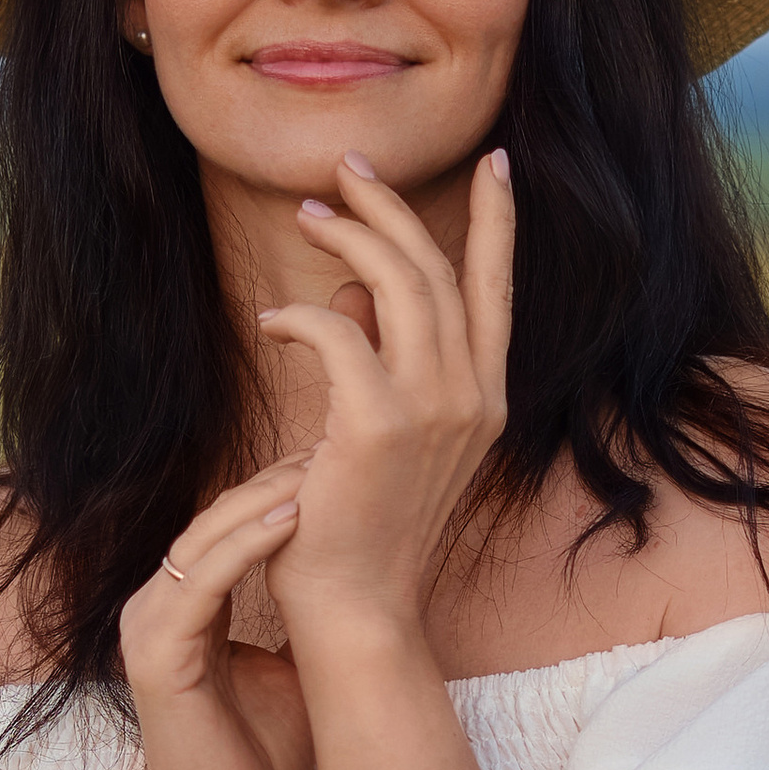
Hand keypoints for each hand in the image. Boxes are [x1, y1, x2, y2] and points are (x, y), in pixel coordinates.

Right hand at [117, 462, 316, 769]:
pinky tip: (294, 516)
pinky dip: (246, 545)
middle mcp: (157, 608)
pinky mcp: (155, 655)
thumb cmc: (262, 759)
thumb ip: (307, 617)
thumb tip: (365, 574)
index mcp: (186, 608)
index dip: (282, 492)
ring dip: (264, 501)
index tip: (341, 463)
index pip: (230, 527)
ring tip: (322, 467)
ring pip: (205, 540)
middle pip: (215, 520)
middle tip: (335, 444)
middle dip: (276, 480)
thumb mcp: (294, 666)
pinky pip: (200, 581)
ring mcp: (148, 629)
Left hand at [256, 149, 513, 655]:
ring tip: (309, 214)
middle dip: (392, 207)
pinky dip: (301, 315)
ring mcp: (434, 410)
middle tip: (347, 168)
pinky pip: (339, 332)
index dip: (497, 222)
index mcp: (485, 398)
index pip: (497, 291)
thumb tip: (352, 285)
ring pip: (399, 283)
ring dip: (350, 235)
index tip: (496, 163)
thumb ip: (378, 353)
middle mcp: (473, 397)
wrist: (356, 606)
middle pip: (439, 270)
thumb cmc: (359, 521)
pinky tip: (271, 321)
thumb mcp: (380, 427)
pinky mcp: (379, 425)